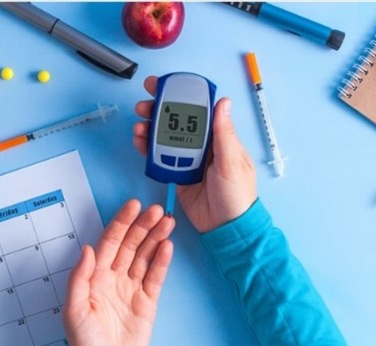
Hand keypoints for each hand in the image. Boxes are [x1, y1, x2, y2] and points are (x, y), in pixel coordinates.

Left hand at [64, 199, 174, 345]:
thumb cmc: (85, 344)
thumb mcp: (74, 310)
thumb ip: (79, 278)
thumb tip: (87, 249)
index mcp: (95, 276)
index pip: (110, 242)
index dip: (122, 222)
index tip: (134, 206)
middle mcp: (114, 277)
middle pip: (131, 244)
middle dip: (144, 226)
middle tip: (158, 210)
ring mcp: (131, 288)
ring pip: (145, 256)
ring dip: (156, 238)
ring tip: (168, 222)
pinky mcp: (147, 301)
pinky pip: (155, 276)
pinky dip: (162, 260)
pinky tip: (167, 245)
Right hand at [133, 76, 257, 232]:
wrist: (227, 228)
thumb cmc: (237, 195)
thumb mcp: (231, 162)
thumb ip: (224, 133)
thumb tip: (223, 102)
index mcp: (219, 139)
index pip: (199, 111)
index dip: (182, 97)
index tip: (164, 86)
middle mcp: (203, 147)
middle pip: (177, 123)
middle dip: (159, 111)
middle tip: (143, 105)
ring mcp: (189, 161)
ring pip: (166, 139)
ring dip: (150, 129)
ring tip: (138, 125)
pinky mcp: (178, 176)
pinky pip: (160, 159)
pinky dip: (148, 149)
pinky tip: (139, 141)